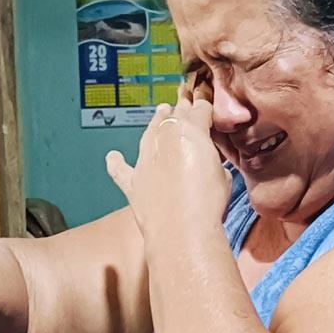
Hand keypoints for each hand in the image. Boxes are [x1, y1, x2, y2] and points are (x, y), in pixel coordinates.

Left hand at [105, 95, 230, 237]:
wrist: (181, 229)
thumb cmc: (207, 203)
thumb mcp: (222, 175)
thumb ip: (211, 160)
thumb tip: (206, 162)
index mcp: (191, 130)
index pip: (200, 110)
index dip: (204, 108)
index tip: (206, 108)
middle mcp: (164, 138)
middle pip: (174, 117)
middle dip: (181, 109)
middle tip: (185, 103)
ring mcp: (145, 159)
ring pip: (149, 132)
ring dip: (155, 121)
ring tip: (159, 112)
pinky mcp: (133, 182)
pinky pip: (120, 169)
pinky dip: (116, 163)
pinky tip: (112, 157)